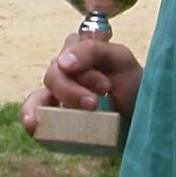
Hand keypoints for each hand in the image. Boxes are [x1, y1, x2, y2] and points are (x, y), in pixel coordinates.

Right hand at [20, 31, 143, 132]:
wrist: (144, 118)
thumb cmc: (132, 85)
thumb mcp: (119, 59)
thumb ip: (92, 51)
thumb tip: (61, 62)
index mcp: (78, 54)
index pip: (66, 55)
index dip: (80, 68)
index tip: (106, 86)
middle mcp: (65, 74)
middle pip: (53, 77)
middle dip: (71, 91)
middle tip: (95, 103)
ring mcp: (59, 98)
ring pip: (39, 97)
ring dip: (44, 107)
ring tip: (49, 119)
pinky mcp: (57, 120)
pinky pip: (36, 116)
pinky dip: (31, 118)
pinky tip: (32, 126)